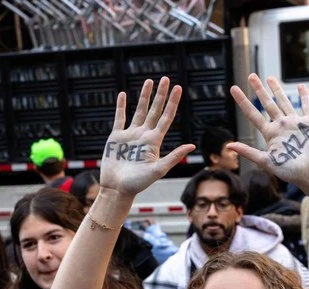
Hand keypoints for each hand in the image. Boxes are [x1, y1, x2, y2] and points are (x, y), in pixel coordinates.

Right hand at [99, 77, 194, 196]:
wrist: (117, 189)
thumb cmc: (138, 183)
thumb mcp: (158, 170)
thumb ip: (174, 156)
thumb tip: (192, 146)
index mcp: (155, 141)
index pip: (166, 117)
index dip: (172, 103)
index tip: (178, 88)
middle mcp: (144, 135)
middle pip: (154, 110)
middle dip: (160, 95)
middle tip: (166, 79)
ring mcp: (130, 135)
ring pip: (138, 111)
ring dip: (144, 96)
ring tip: (149, 81)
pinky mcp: (116, 138)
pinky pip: (119, 118)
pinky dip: (121, 106)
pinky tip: (123, 95)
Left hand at [228, 74, 308, 186]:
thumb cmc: (290, 171)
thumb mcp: (266, 161)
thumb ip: (248, 152)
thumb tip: (228, 146)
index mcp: (270, 134)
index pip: (253, 114)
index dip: (243, 101)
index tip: (233, 88)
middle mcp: (281, 126)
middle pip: (267, 104)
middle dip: (259, 90)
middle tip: (251, 76)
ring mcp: (295, 123)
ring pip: (284, 102)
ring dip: (277, 90)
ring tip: (269, 77)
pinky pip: (306, 106)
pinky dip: (304, 96)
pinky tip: (300, 87)